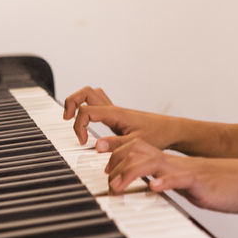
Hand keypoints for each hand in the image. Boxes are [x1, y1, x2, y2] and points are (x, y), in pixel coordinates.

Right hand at [61, 85, 181, 149]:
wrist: (170, 130)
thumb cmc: (157, 135)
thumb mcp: (136, 143)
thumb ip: (116, 145)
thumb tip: (96, 145)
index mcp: (115, 114)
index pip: (86, 111)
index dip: (78, 126)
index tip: (83, 142)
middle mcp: (113, 108)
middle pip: (85, 92)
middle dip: (71, 102)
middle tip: (67, 118)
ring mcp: (115, 110)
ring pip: (91, 94)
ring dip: (78, 102)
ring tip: (72, 117)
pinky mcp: (117, 114)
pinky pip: (98, 102)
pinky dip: (87, 106)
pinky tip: (87, 120)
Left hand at [101, 137, 237, 213]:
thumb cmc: (223, 185)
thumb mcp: (188, 184)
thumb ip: (169, 183)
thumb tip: (151, 188)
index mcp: (170, 163)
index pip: (137, 150)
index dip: (117, 155)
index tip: (100, 164)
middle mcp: (174, 163)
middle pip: (138, 151)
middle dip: (116, 162)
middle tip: (103, 179)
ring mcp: (187, 170)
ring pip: (152, 162)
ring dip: (131, 174)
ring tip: (118, 187)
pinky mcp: (200, 182)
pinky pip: (179, 178)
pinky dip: (164, 182)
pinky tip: (153, 188)